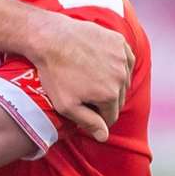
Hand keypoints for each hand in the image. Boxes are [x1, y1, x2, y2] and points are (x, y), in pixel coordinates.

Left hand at [29, 16, 134, 141]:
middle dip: (104, 100)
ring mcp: (122, 57)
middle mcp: (121, 77)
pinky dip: (116, 64)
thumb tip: (105, 137)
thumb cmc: (55, 74)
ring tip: (90, 78)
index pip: (111, 117)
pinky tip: (100, 64)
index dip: (97, 118)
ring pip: (123, 79)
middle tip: (84, 94)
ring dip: (111, 82)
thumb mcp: (66, 105)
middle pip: (118, 99)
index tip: (84, 112)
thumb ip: (89, 122)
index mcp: (110, 95)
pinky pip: (124, 60)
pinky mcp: (119, 42)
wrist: (50, 39)